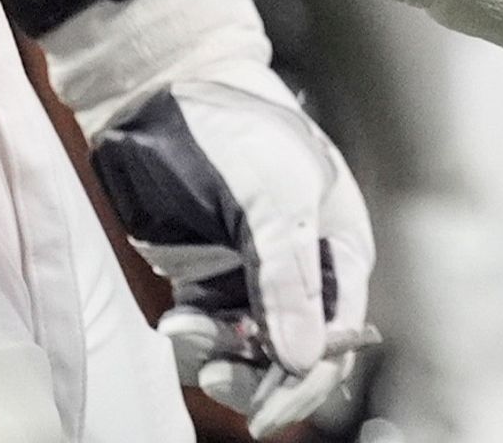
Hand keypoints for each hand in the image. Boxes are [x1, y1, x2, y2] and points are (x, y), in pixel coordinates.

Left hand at [21, 0, 374, 437]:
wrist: (163, 95)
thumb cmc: (238, 130)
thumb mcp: (277, 203)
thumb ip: (290, 283)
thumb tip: (305, 360)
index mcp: (338, 250)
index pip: (338, 338)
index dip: (308, 377)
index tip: (268, 406)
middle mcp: (300, 273)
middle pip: (294, 357)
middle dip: (258, 376)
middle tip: (219, 373)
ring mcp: (251, 278)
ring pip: (247, 354)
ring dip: (217, 356)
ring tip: (187, 329)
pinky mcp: (206, 280)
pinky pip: (207, 336)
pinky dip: (192, 341)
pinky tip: (177, 321)